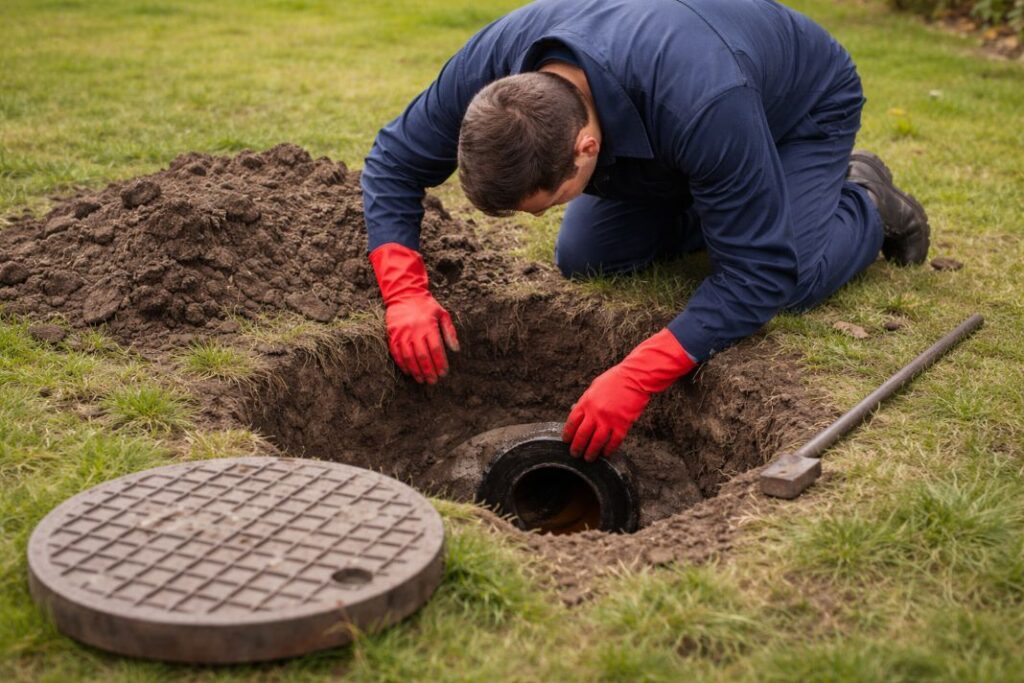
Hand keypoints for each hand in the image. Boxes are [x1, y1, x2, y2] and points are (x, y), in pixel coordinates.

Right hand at [384, 294, 458, 383]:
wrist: (404, 294)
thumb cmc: (426, 306)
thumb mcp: (442, 314)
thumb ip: (450, 331)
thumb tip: (456, 349)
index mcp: (429, 325)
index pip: (436, 349)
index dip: (440, 363)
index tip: (444, 373)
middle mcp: (415, 330)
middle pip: (423, 356)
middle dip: (429, 371)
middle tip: (433, 381)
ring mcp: (402, 333)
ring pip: (409, 357)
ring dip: (416, 371)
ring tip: (422, 380)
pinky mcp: (392, 335)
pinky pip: (396, 353)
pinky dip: (402, 365)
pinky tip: (409, 372)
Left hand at [563, 329, 696, 459]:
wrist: (635, 377)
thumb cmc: (614, 380)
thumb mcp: (594, 387)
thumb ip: (584, 401)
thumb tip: (575, 411)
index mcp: (586, 403)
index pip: (572, 422)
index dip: (568, 434)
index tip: (566, 440)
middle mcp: (595, 413)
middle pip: (582, 435)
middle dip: (576, 447)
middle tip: (575, 454)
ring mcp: (609, 420)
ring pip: (596, 442)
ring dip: (591, 452)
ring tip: (588, 458)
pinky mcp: (622, 424)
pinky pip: (614, 441)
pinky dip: (609, 449)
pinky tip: (606, 453)